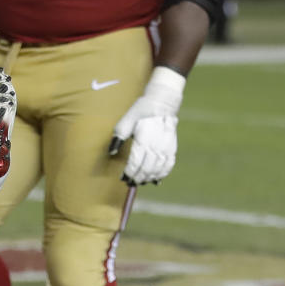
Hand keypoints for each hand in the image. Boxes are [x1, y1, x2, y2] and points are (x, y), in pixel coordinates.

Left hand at [108, 66, 185, 185]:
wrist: (162, 102)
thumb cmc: (141, 111)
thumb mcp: (126, 120)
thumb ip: (119, 136)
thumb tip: (112, 151)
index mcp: (144, 138)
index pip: (136, 162)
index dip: (129, 172)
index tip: (123, 177)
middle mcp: (156, 145)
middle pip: (146, 168)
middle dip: (137, 178)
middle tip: (130, 182)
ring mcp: (166, 147)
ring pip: (157, 169)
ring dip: (148, 178)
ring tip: (140, 181)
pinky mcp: (172, 147)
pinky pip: (168, 165)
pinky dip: (162, 174)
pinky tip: (155, 179)